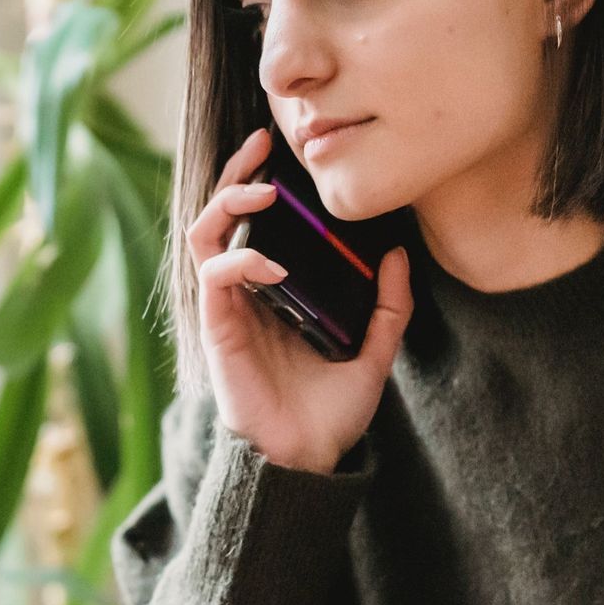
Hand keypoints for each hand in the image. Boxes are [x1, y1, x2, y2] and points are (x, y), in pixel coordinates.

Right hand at [184, 126, 413, 473]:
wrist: (307, 459)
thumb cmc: (329, 413)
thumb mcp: (373, 353)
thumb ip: (388, 308)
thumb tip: (399, 255)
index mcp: (274, 290)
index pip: (254, 222)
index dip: (259, 182)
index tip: (282, 153)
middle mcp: (245, 292)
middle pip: (220, 214)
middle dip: (235, 173)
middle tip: (261, 145)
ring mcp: (227, 307)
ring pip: (204, 235)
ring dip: (228, 204)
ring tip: (262, 192)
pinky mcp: (218, 328)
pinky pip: (216, 277)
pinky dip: (241, 259)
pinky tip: (273, 265)